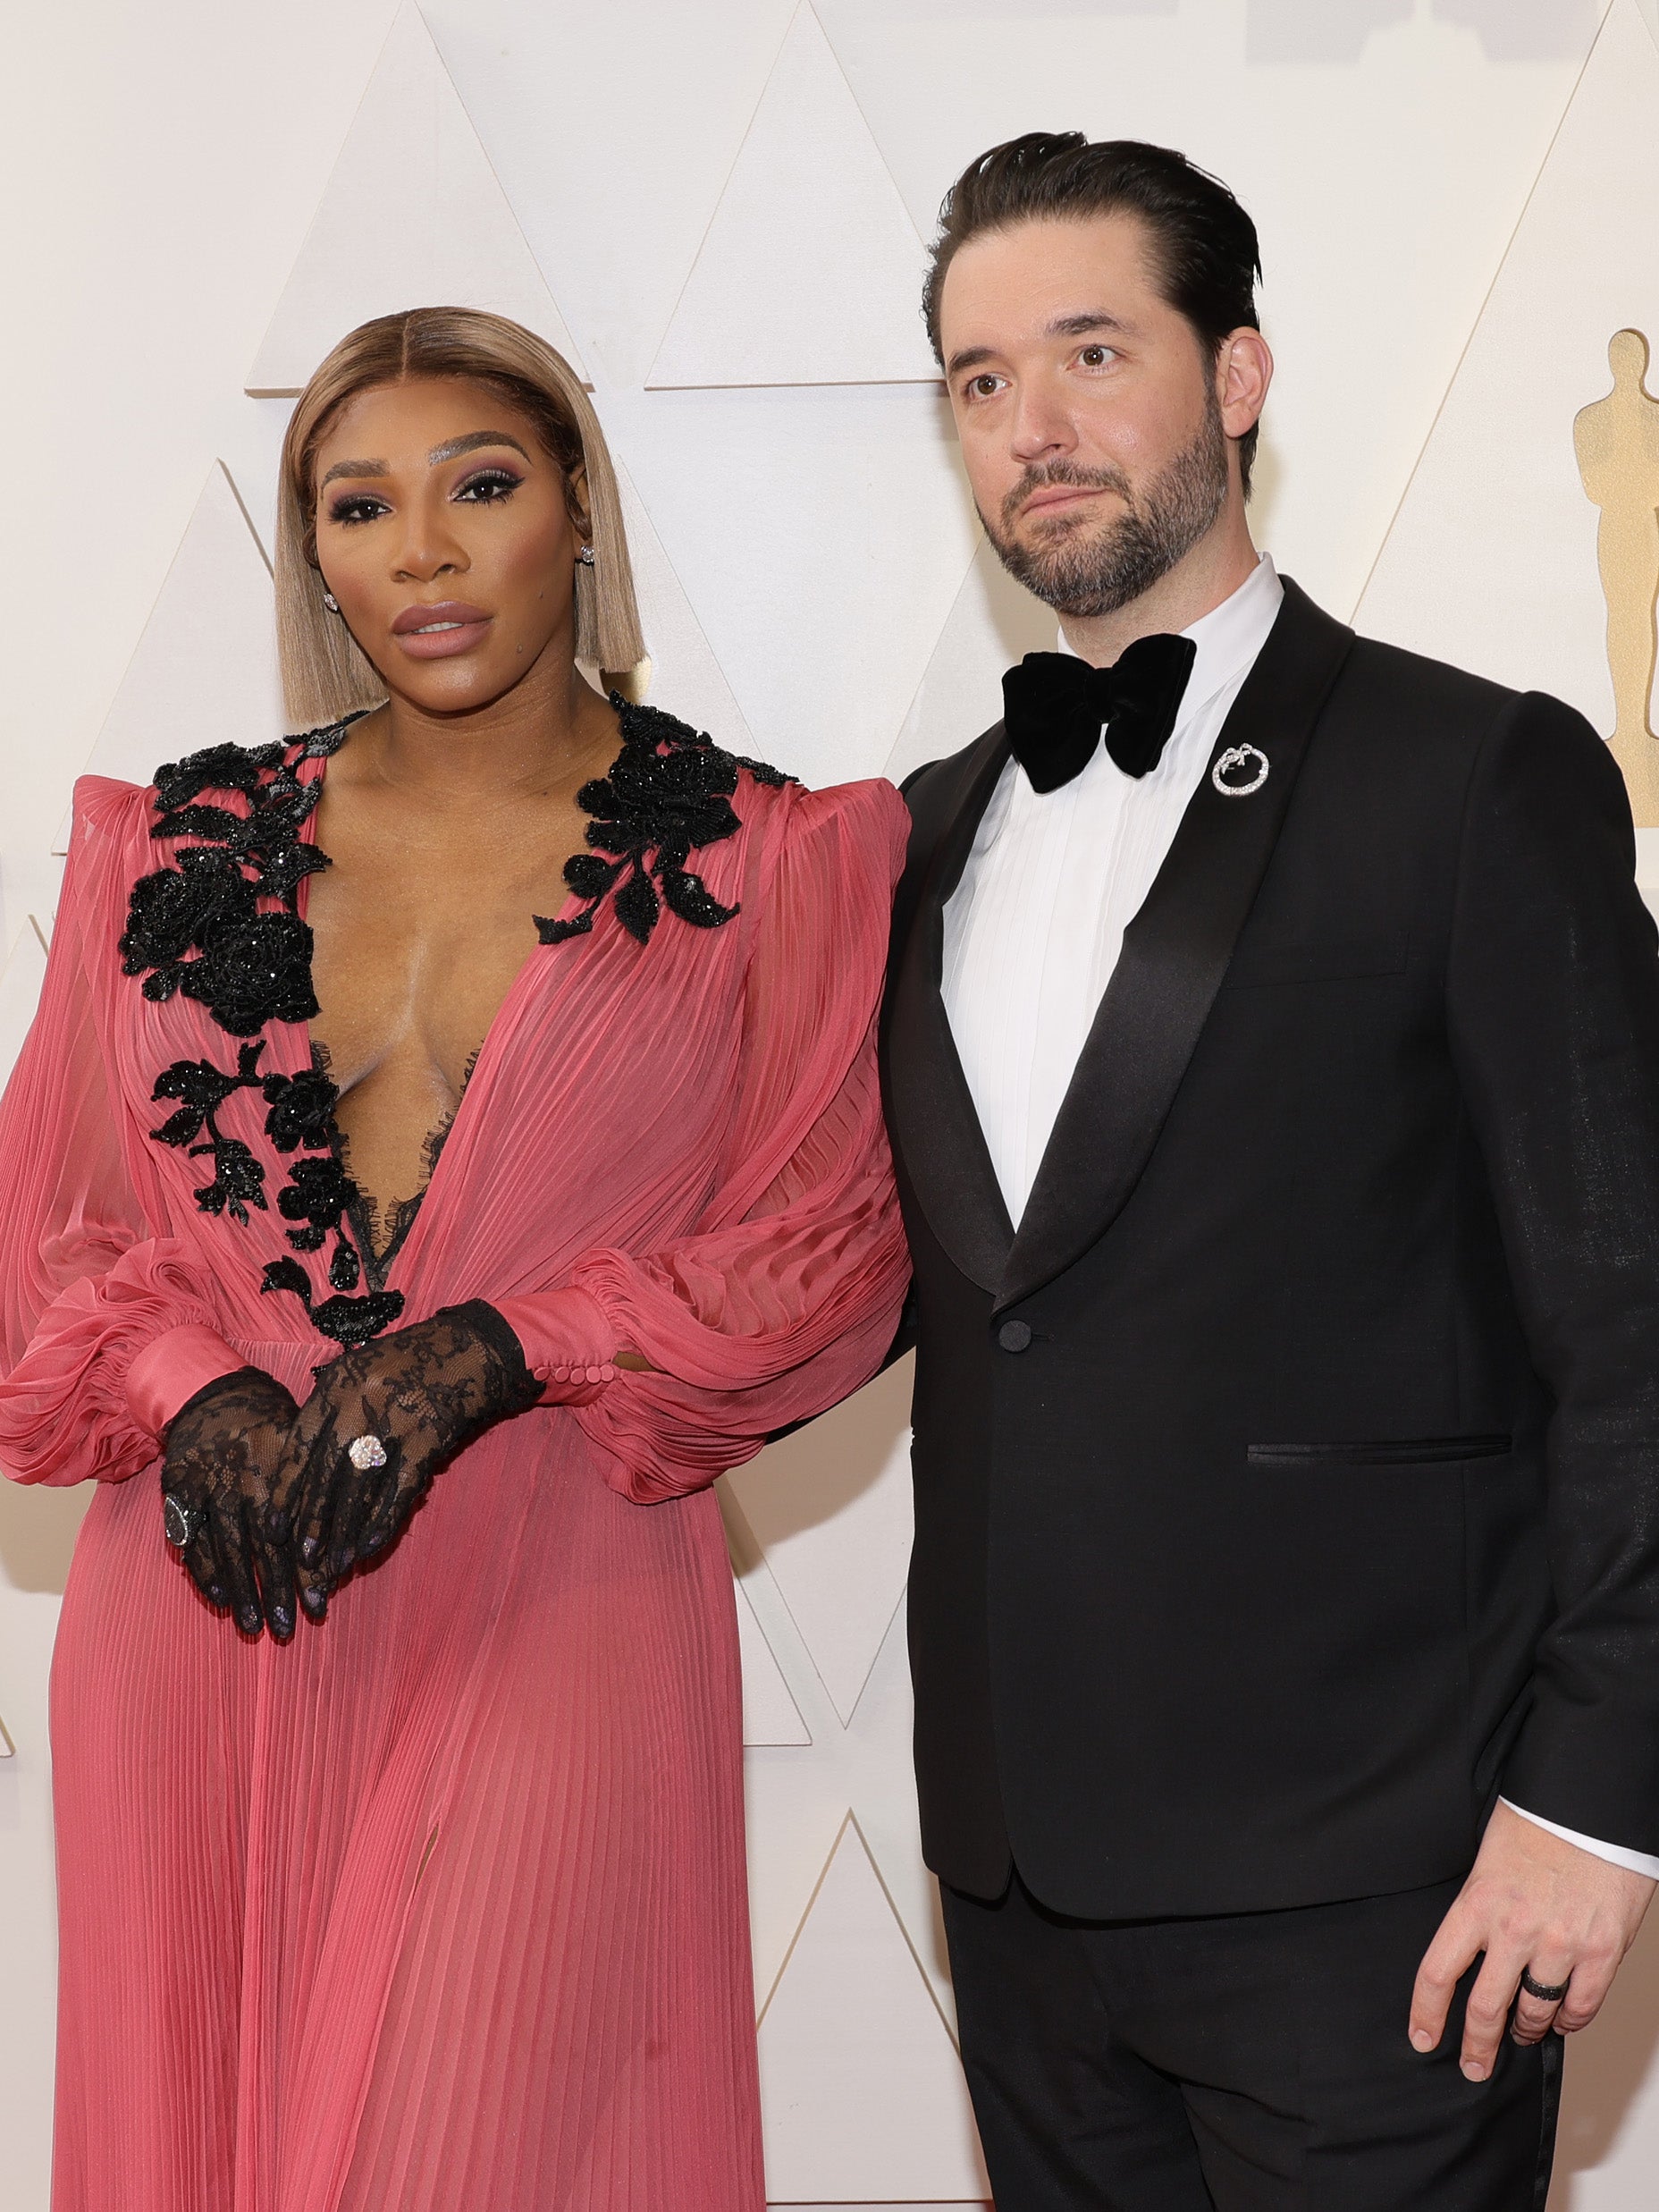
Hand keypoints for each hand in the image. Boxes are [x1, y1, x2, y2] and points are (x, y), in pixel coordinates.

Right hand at [160, 1366, 301, 1639]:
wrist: (211, 1389)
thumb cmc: (270, 1419)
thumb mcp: (301, 1439)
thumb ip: (316, 1486)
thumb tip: (348, 1537)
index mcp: (274, 1469)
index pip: (292, 1533)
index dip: (304, 1572)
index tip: (317, 1605)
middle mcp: (239, 1480)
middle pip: (258, 1549)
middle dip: (272, 1592)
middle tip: (284, 1629)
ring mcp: (205, 1487)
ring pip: (223, 1549)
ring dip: (239, 1591)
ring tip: (252, 1625)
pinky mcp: (178, 1491)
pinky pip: (189, 1539)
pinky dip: (203, 1571)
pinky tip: (219, 1598)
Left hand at [281, 1301, 542, 1612]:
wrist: (470, 1347)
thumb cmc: (407, 1363)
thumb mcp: (358, 1373)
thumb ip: (329, 1411)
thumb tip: (296, 1470)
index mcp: (337, 1385)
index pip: (301, 1445)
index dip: (285, 1490)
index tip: (271, 1527)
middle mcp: (362, 1402)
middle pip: (328, 1472)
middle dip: (313, 1521)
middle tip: (302, 1560)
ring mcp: (397, 1419)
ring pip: (362, 1485)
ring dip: (346, 1530)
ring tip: (334, 1564)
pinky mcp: (430, 1436)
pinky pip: (402, 1488)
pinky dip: (385, 1520)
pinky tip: (371, 1546)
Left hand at [1410, 1801, 1654, 2078]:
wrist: (1589, 1806)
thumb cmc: (1537, 1822)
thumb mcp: (1486, 1859)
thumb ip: (1479, 1906)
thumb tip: (1471, 1943)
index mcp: (1477, 1903)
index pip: (1438, 1971)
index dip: (1426, 2012)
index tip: (1422, 2037)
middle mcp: (1514, 1930)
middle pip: (1485, 2008)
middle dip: (1477, 2047)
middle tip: (1474, 2066)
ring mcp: (1560, 1945)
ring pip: (1535, 2014)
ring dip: (1526, 2031)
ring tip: (1522, 2033)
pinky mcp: (1601, 1951)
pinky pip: (1581, 2006)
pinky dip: (1570, 2021)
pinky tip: (1562, 2021)